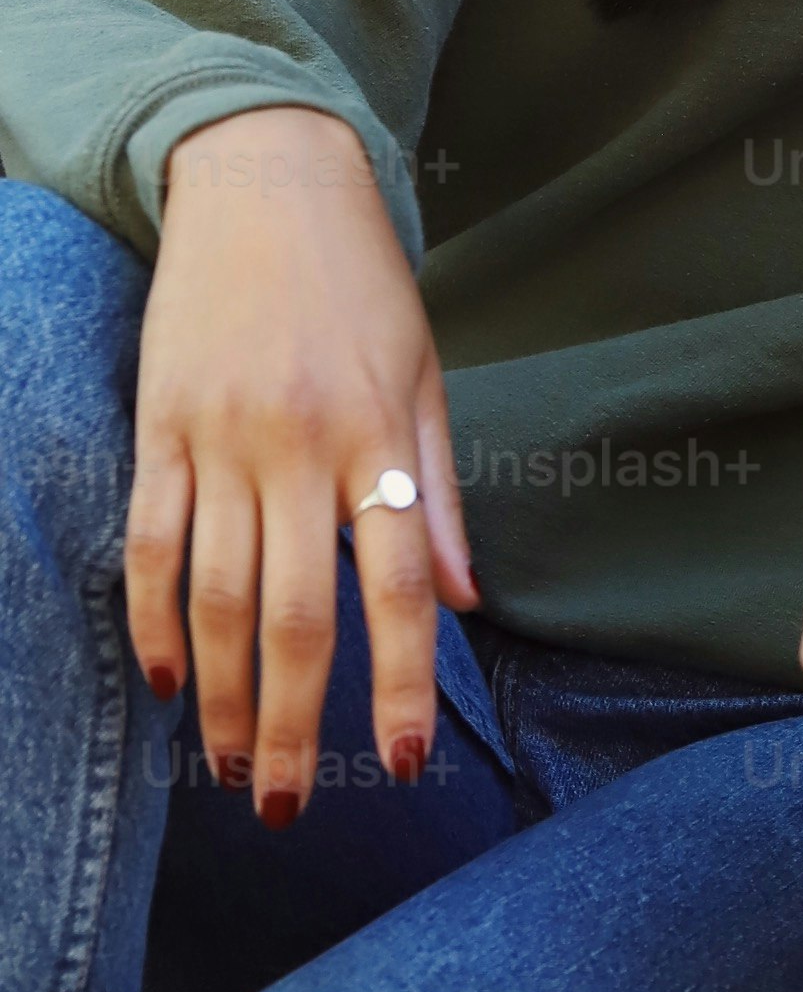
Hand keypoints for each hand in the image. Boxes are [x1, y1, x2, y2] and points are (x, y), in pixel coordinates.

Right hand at [127, 104, 477, 819]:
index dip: (398, 683)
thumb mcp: (423, 375)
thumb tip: (462, 603)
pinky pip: (151, 543)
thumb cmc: (360, 285)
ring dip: (218, 697)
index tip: (398, 764)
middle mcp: (298, 446)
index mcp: (378, 435)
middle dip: (288, 727)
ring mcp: (220, 438)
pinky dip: (154, 620)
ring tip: (225, 766)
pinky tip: (167, 680)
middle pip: (290, 617)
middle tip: (283, 809)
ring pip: (213, 597)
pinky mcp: (158, 428)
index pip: (394, 588)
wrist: (264, 182)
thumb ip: (437, 494)